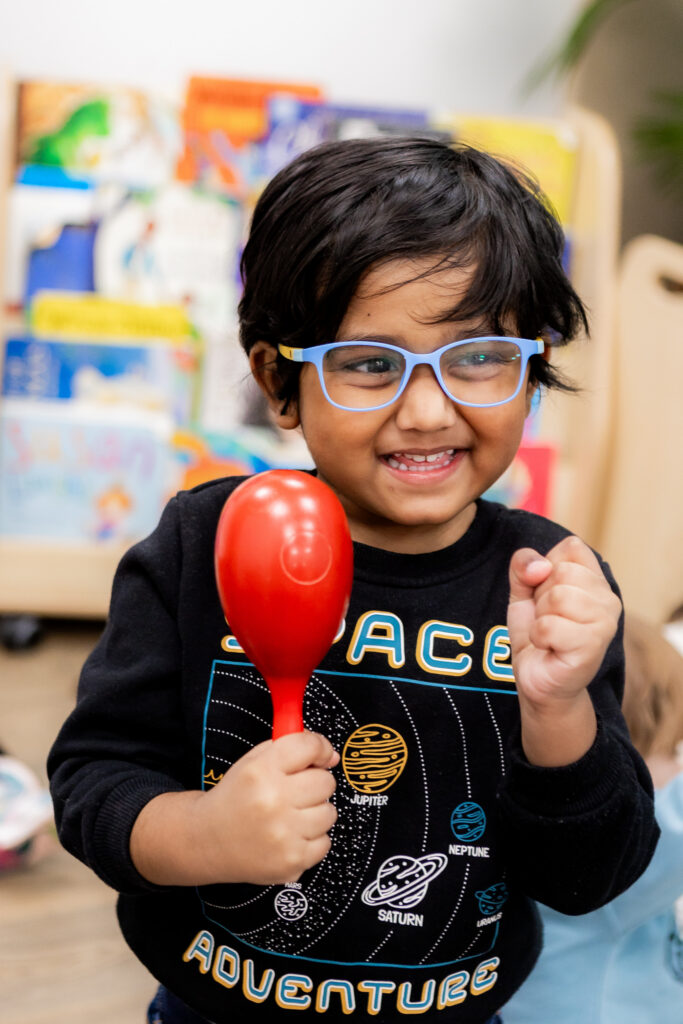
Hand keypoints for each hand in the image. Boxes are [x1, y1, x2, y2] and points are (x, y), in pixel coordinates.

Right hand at [192, 731, 338, 884]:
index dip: (320, 748)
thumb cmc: (234, 799)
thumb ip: (288, 747)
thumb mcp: (251, 762)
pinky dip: (312, 839)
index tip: (320, 755)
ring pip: (329, 812)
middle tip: (297, 790)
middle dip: (316, 783)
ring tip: (291, 815)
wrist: (206, 840)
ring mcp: (283, 834)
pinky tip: (291, 835)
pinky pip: (325, 841)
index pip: (308, 747)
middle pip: (325, 782)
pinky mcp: (291, 861)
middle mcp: (272, 801)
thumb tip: (330, 756)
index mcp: (260, 771)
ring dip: (315, 812)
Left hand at [507, 535, 621, 707]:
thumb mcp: (523, 591)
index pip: (571, 547)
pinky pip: (548, 626)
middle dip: (540, 596)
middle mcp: (608, 599)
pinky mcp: (592, 646)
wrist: (538, 679)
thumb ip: (524, 565)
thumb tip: (539, 566)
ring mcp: (605, 623)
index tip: (546, 593)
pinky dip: (538, 637)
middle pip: (560, 571)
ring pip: (556, 597)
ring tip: (549, 634)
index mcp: (596, 580)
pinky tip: (549, 648)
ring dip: (540, 618)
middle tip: (547, 619)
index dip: (546, 567)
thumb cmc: (538, 633)